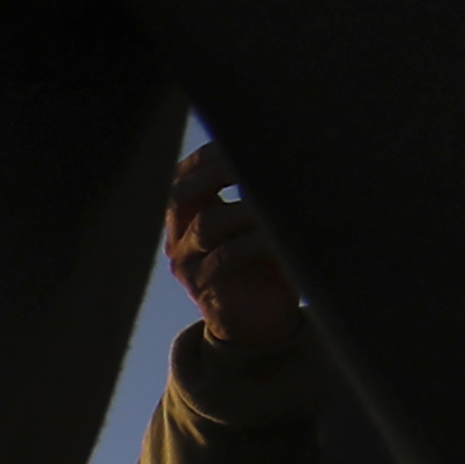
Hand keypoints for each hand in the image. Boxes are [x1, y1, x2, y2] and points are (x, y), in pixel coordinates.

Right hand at [164, 140, 301, 353]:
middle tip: (256, 161)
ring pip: (206, 224)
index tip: (242, 137)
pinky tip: (280, 235)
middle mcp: (179, 238)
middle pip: (182, 194)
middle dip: (219, 171)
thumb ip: (258, 195)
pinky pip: (224, 258)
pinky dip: (254, 242)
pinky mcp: (204, 290)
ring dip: (248, 208)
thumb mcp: (258, 225)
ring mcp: (187, 264)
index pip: (184, 176)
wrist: (261, 325)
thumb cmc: (266, 267)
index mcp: (187, 218)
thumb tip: (286, 150)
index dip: (209, 155)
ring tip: (279, 201)